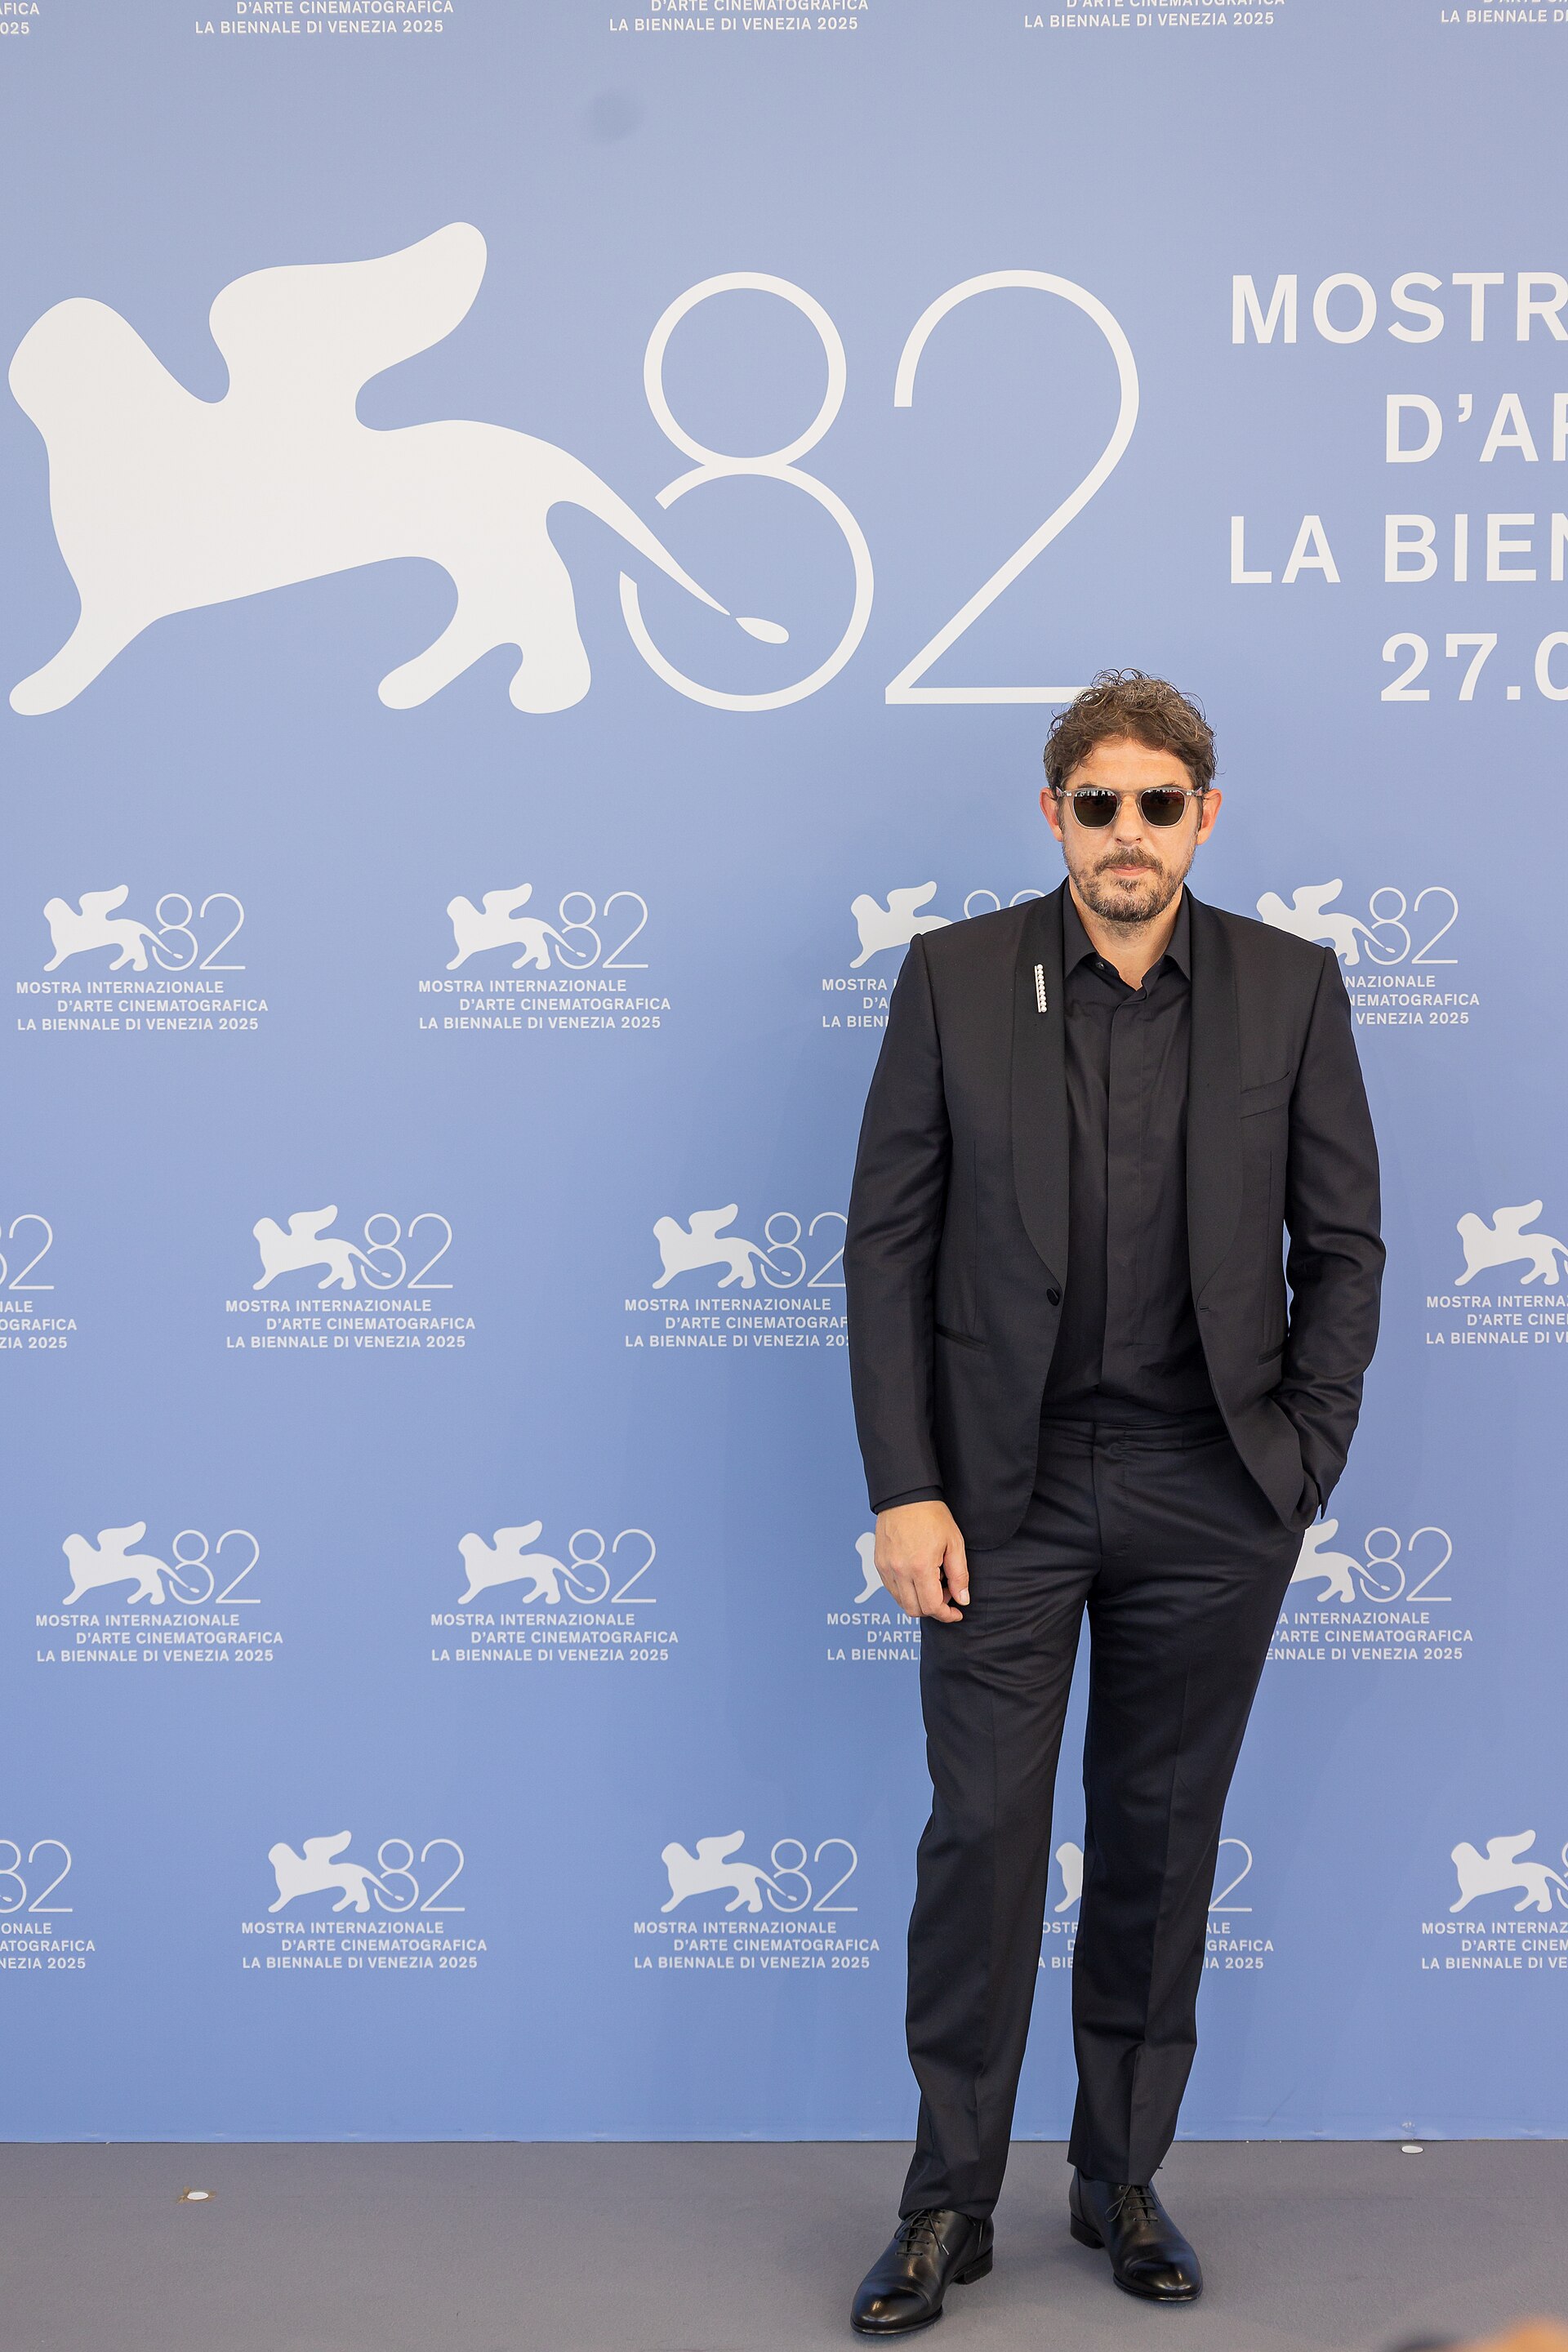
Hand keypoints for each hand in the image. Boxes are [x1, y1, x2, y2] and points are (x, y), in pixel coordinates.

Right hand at [874, 1500, 968, 1622]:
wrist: (906, 1496)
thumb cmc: (932, 1516)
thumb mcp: (954, 1543)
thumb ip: (959, 1575)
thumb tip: (962, 1600)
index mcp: (920, 1566)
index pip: (932, 1607)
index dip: (946, 1615)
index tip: (956, 1613)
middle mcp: (899, 1571)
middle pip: (915, 1610)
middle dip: (933, 1609)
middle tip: (946, 1593)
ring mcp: (886, 1568)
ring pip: (902, 1602)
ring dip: (919, 1601)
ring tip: (932, 1582)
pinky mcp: (879, 1564)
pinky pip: (892, 1590)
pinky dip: (906, 1592)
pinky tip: (917, 1577)